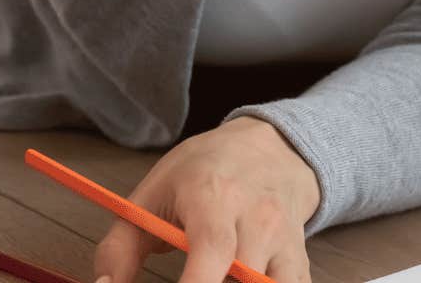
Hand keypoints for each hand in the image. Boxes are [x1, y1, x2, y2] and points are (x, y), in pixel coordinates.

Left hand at [94, 117, 319, 282]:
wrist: (270, 151)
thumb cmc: (203, 173)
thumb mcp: (152, 195)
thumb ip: (120, 247)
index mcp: (213, 197)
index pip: (213, 249)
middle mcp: (257, 220)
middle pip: (243, 277)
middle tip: (186, 279)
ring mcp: (286, 243)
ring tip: (211, 274)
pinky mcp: (300, 263)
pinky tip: (237, 280)